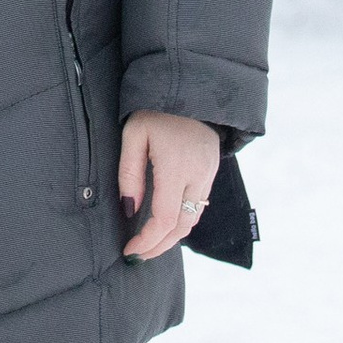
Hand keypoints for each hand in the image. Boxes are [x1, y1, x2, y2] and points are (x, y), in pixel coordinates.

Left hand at [119, 111, 220, 260]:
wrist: (191, 87)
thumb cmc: (155, 108)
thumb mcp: (133, 134)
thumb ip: (130, 173)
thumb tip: (130, 209)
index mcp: (176, 166)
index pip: (164, 219)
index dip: (147, 241)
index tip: (130, 250)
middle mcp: (198, 175)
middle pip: (182, 227)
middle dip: (160, 246)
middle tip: (138, 255)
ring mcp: (209, 173)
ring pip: (193, 219)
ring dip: (172, 236)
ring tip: (149, 243)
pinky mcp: (212, 170)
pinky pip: (198, 205)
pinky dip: (182, 220)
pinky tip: (165, 223)